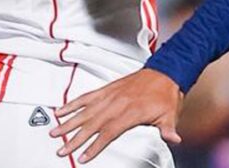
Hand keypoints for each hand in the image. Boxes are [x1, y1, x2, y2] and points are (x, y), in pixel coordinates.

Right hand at [50, 68, 182, 162]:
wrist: (166, 72)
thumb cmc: (166, 93)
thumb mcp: (169, 114)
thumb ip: (167, 130)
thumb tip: (173, 139)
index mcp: (131, 112)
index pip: (109, 132)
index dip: (95, 146)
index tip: (84, 156)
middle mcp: (118, 103)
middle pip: (92, 123)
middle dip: (75, 138)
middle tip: (62, 150)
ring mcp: (111, 95)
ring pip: (86, 110)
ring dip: (69, 122)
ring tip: (55, 132)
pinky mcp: (108, 89)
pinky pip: (87, 96)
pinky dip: (73, 104)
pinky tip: (61, 110)